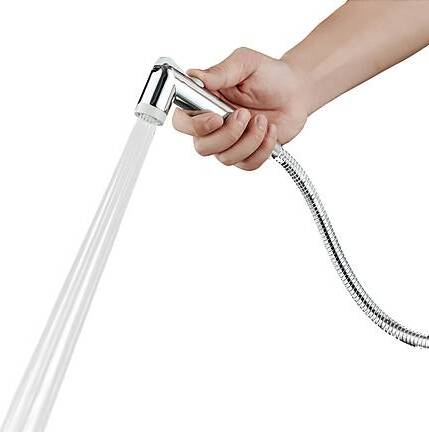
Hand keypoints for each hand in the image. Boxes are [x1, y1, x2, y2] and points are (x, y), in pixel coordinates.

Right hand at [173, 47, 308, 169]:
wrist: (295, 91)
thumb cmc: (268, 75)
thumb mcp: (246, 64)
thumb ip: (221, 71)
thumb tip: (196, 75)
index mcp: (204, 103)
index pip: (183, 123)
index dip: (195, 126)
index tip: (216, 118)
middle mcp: (212, 127)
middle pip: (202, 147)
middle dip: (228, 135)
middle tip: (245, 114)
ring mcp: (229, 143)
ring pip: (226, 158)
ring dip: (249, 140)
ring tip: (262, 119)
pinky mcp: (247, 155)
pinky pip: (247, 164)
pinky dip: (262, 149)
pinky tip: (271, 130)